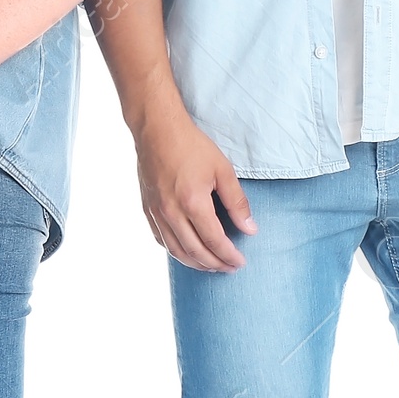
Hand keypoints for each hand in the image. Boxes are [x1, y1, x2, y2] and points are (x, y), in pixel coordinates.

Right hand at [134, 88, 255, 271]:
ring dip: (195, 263)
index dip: (229, 256)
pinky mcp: (148, 209)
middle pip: (195, 251)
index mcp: (193, 202)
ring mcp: (157, 212)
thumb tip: (250, 229)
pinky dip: (176, 251)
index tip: (241, 262)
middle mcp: (172, 212)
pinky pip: (161, 240)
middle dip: (215, 264)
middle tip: (230, 268)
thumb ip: (237, 202)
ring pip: (176, 251)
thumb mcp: (223, 170)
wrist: (157, 130)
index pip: (214, 241)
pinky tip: (187, 252)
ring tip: (211, 266)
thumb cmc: (191, 146)